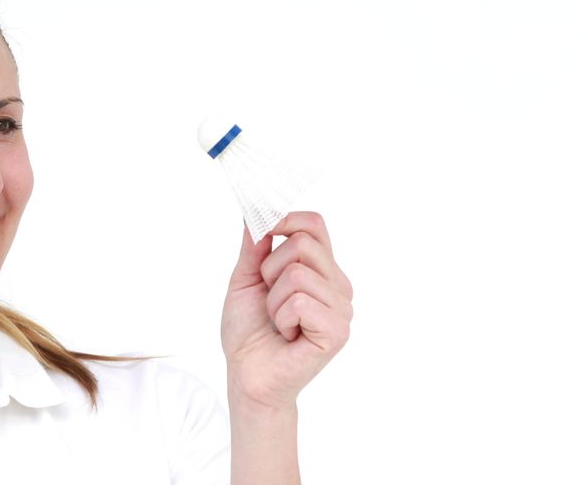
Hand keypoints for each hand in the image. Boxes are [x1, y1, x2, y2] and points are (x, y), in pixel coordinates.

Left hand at [221, 211, 352, 410]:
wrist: (247, 375)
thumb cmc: (248, 330)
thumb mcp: (245, 279)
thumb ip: (254, 246)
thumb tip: (256, 211)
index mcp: (320, 269)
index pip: (314, 224)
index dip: (285, 220)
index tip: (262, 233)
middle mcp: (338, 285)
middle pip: (303, 243)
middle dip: (269, 269)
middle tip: (270, 299)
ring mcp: (342, 308)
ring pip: (298, 274)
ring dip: (273, 300)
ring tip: (278, 321)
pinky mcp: (337, 331)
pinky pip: (300, 302)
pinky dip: (281, 318)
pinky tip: (287, 335)